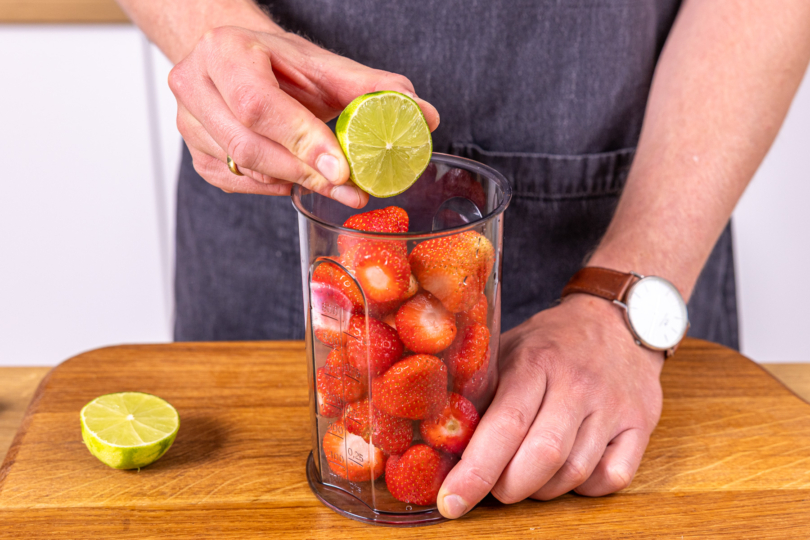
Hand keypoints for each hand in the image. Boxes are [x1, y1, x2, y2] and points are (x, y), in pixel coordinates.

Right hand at [168, 26, 439, 205]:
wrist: (236, 60)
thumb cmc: (279, 61)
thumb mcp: (323, 65)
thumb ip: (371, 87)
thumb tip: (424, 115)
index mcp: (225, 51)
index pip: (258, 104)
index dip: (301, 140)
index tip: (341, 168)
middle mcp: (194, 84)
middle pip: (248, 145)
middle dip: (303, 172)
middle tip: (348, 189)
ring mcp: (188, 122)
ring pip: (241, 169)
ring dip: (291, 181)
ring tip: (331, 182)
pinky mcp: (194, 153)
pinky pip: (235, 183)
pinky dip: (271, 187)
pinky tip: (295, 177)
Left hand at [437, 294, 663, 517]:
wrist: (615, 321)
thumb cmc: (550, 343)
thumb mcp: (507, 349)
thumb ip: (480, 389)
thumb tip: (443, 439)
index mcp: (536, 362)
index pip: (505, 424)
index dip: (476, 470)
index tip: (450, 500)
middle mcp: (577, 384)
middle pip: (542, 456)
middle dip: (508, 487)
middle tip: (493, 487)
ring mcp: (613, 405)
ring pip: (575, 472)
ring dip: (543, 489)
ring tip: (528, 475)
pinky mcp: (641, 424)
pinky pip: (611, 478)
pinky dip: (584, 488)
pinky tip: (568, 472)